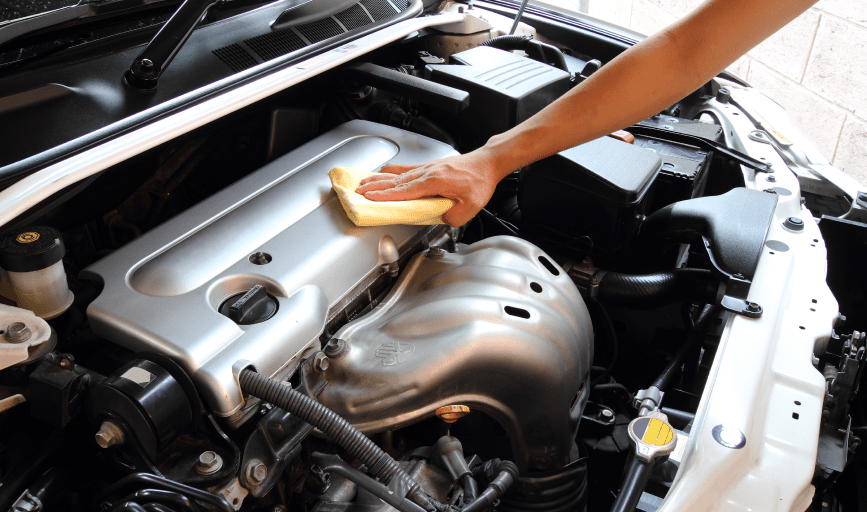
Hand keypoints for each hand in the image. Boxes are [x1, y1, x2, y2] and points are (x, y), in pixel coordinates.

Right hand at [355, 149, 504, 226]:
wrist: (487, 163)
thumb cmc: (480, 181)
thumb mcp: (470, 207)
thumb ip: (452, 217)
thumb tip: (440, 219)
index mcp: (435, 181)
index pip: (405, 190)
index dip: (386, 196)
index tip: (370, 198)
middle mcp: (428, 172)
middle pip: (396, 181)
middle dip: (375, 187)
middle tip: (358, 191)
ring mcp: (428, 167)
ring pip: (398, 173)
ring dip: (380, 178)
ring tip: (363, 182)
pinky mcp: (430, 166)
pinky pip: (405, 168)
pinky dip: (391, 171)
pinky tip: (383, 172)